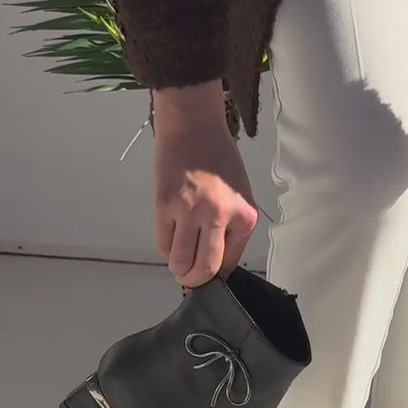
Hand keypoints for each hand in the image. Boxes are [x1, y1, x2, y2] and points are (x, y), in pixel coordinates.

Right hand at [153, 80, 258, 286]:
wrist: (194, 126)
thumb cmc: (220, 159)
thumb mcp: (241, 194)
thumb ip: (233, 228)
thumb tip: (218, 262)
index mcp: (245, 215)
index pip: (229, 263)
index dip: (217, 276)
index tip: (209, 278)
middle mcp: (219, 216)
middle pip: (205, 269)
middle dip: (195, 281)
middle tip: (190, 279)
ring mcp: (190, 211)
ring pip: (180, 262)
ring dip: (178, 269)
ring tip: (179, 262)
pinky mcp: (165, 205)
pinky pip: (162, 243)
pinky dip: (166, 249)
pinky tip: (171, 240)